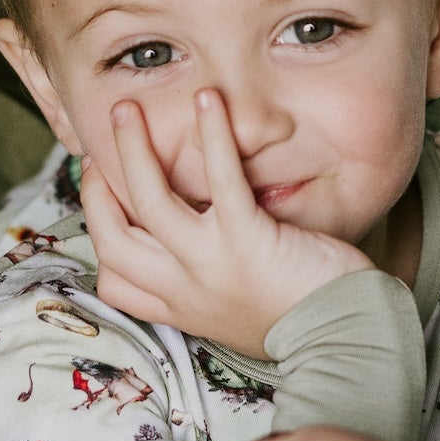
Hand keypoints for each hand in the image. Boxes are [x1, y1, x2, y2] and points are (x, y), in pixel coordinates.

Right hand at [83, 85, 372, 357]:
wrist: (344, 342)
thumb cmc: (304, 323)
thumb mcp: (237, 315)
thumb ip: (209, 286)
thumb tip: (199, 249)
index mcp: (181, 307)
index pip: (113, 280)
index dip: (99, 234)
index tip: (102, 195)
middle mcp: (184, 287)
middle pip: (113, 238)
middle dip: (95, 189)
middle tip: (98, 150)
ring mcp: (210, 263)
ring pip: (147, 201)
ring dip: (130, 149)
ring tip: (126, 108)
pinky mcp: (247, 239)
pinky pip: (219, 178)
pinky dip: (211, 134)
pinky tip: (207, 99)